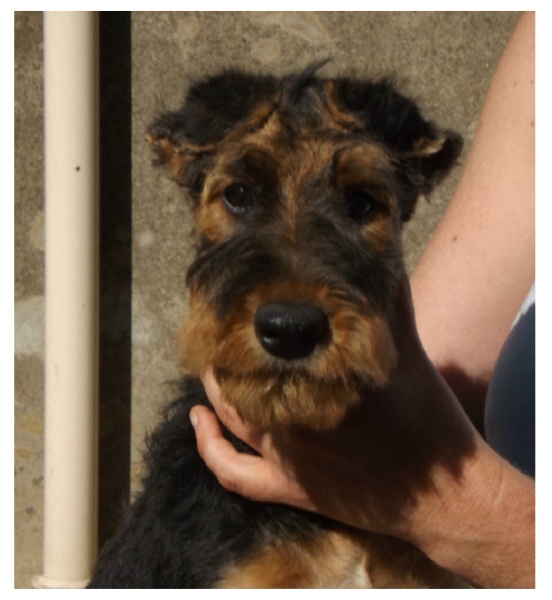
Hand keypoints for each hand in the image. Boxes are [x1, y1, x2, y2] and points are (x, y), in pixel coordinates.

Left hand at [190, 275, 481, 538]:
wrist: (444, 494)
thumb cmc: (429, 419)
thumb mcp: (409, 350)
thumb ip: (390, 299)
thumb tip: (380, 248)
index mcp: (321, 380)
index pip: (262, 343)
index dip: (239, 320)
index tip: (231, 301)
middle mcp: (295, 418)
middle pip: (239, 376)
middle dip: (225, 351)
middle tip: (220, 328)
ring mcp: (288, 458)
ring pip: (231, 416)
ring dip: (215, 387)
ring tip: (212, 362)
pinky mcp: (291, 488)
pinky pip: (235, 474)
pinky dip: (210, 446)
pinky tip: (198, 420)